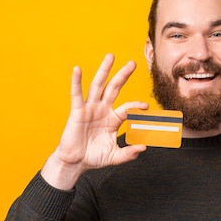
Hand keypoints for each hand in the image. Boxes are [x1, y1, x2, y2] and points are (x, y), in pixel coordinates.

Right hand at [41, 53, 147, 189]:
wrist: (75, 163)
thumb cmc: (93, 157)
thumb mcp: (115, 156)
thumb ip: (129, 153)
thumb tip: (143, 149)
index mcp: (113, 119)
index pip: (127, 108)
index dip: (136, 106)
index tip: (145, 106)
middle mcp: (102, 110)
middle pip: (114, 88)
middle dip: (123, 75)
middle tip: (132, 63)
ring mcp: (90, 109)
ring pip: (98, 86)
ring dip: (104, 71)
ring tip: (110, 56)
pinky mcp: (76, 111)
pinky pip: (77, 94)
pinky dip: (76, 81)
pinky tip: (77, 69)